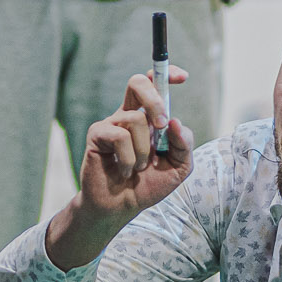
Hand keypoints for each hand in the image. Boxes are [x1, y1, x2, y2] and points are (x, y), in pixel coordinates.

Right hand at [47, 69, 192, 270]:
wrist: (121, 207)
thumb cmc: (148, 185)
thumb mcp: (179, 167)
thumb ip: (183, 143)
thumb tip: (174, 121)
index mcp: (149, 118)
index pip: (154, 84)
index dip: (167, 74)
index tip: (183, 78)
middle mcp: (129, 115)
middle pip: (138, 83)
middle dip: (154, 99)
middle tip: (161, 125)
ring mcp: (111, 123)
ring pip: (135, 119)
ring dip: (143, 150)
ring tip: (138, 168)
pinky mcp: (97, 135)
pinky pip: (120, 136)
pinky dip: (128, 159)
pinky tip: (124, 171)